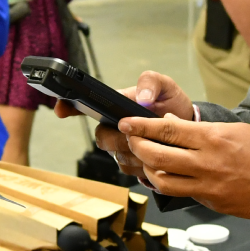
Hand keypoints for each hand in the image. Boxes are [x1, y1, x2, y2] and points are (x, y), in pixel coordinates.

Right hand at [55, 70, 192, 185]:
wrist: (187, 128)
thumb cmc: (171, 104)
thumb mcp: (165, 85)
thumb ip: (151, 82)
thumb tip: (142, 98)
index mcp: (114, 104)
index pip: (83, 105)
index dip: (68, 107)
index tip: (62, 109)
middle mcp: (112, 126)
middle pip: (101, 137)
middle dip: (118, 137)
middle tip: (136, 133)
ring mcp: (120, 146)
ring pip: (116, 155)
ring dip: (135, 151)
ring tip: (155, 142)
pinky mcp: (131, 163)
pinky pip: (129, 168)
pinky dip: (143, 163)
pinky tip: (157, 154)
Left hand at [118, 113, 249, 218]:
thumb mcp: (236, 129)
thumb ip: (200, 129)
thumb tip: (169, 125)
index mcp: (213, 138)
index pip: (166, 130)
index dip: (141, 126)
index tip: (125, 122)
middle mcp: (206, 162)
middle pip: (157, 155)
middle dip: (137, 146)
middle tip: (130, 140)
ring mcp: (208, 186)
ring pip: (162, 181)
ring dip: (148, 170)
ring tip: (146, 161)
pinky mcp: (212, 203)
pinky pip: (182, 194)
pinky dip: (170, 184)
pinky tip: (167, 177)